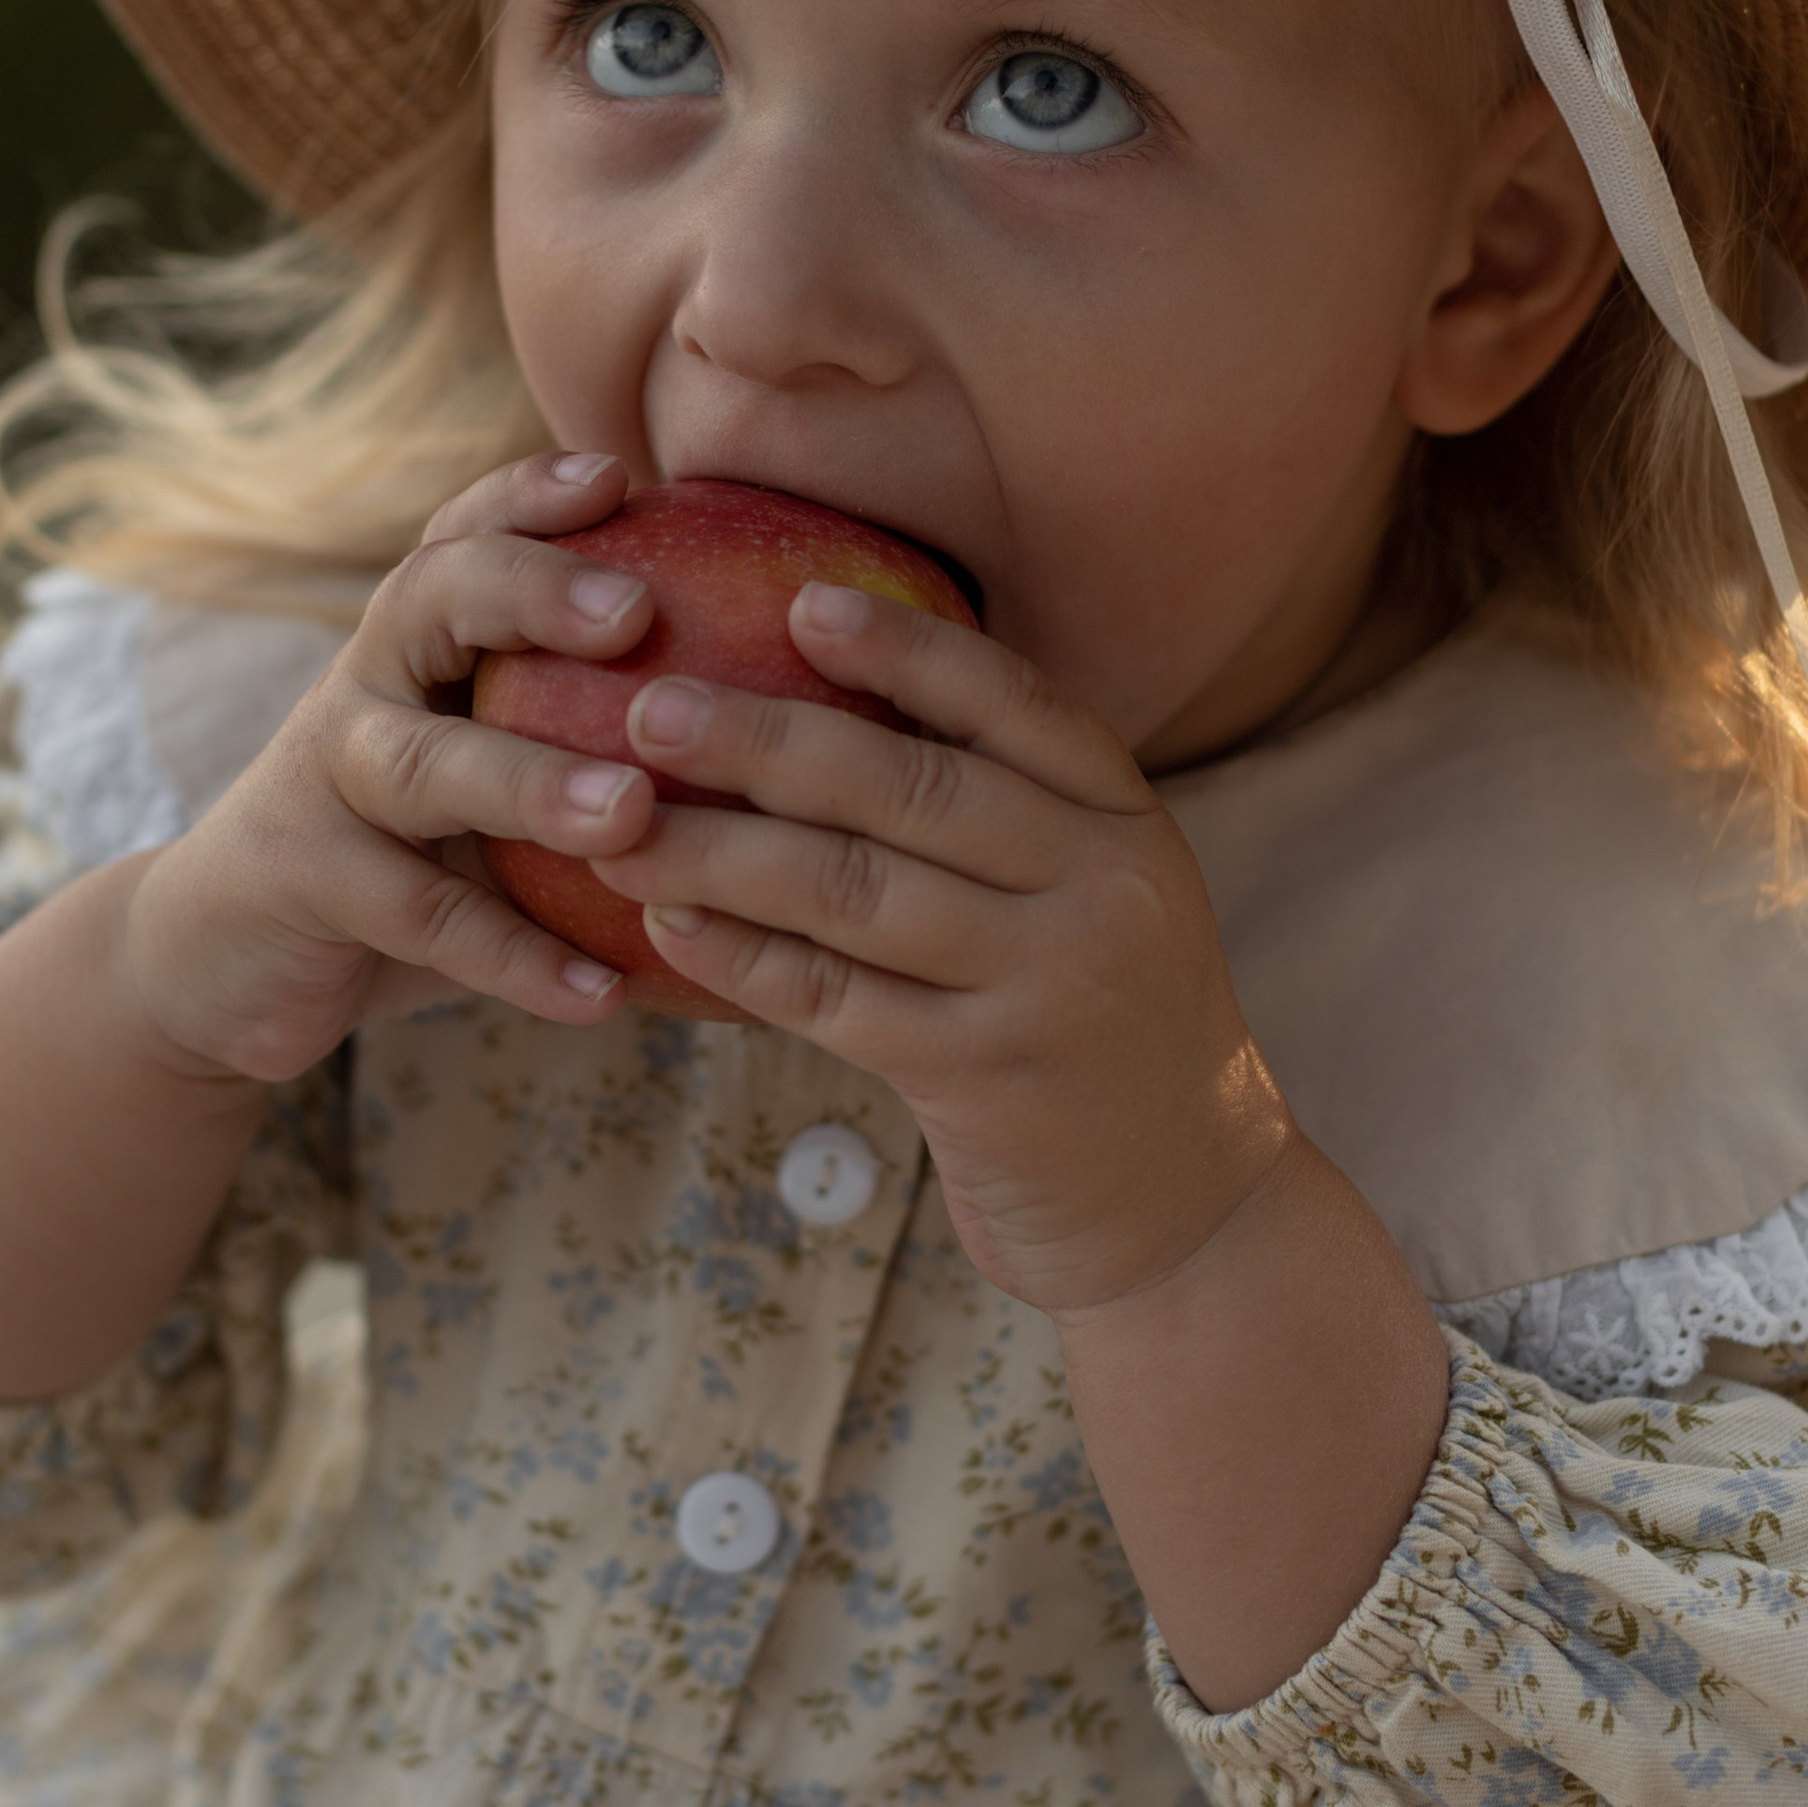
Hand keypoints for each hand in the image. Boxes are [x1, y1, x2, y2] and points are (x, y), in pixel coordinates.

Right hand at [117, 449, 666, 1083]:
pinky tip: (604, 996)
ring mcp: (325, 781)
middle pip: (431, 597)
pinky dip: (514, 958)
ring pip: (427, 766)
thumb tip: (774, 702)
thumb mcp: (479, 768)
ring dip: (533, 784)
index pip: (466, 534)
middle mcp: (366, 686)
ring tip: (634, 813)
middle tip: (638, 612)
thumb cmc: (404, 851)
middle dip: (532, 590)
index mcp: (416, 642)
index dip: (532, 495)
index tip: (622, 477)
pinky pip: (419, 919)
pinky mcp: (302, 883)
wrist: (222, 959)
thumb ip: (578, 726)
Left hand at [585, 586, 1287, 1315]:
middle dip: (766, 739)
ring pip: (855, 892)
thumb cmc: (1098, 1026)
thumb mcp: (1100, 900)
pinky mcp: (987, 1083)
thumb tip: (830, 706)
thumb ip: (1008, 817)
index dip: (908, 649)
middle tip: (649, 709)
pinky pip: (836, 1001)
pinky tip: (665, 924)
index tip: (799, 603)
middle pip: (913, 788)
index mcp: (1129, 823)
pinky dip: (741, 956)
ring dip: (720, 850)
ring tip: (620, 820)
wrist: (1187, 1203)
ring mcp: (1048, 989)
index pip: (1016, 706)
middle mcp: (1103, 891)